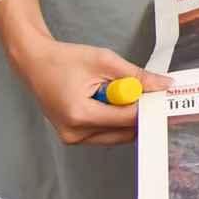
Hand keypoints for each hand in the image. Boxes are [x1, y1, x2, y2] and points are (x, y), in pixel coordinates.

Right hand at [0, 34, 171, 146]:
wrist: (34, 63)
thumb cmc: (64, 60)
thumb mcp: (104, 61)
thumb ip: (136, 76)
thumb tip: (164, 85)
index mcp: (81, 115)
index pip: (128, 118)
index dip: (148, 105)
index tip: (164, 94)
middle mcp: (75, 133)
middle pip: (124, 131)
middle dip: (139, 112)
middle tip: (148, 91)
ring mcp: (73, 138)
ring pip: (117, 135)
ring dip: (126, 116)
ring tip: (123, 92)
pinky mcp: (74, 136)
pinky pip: (105, 133)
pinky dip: (114, 118)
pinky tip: (112, 100)